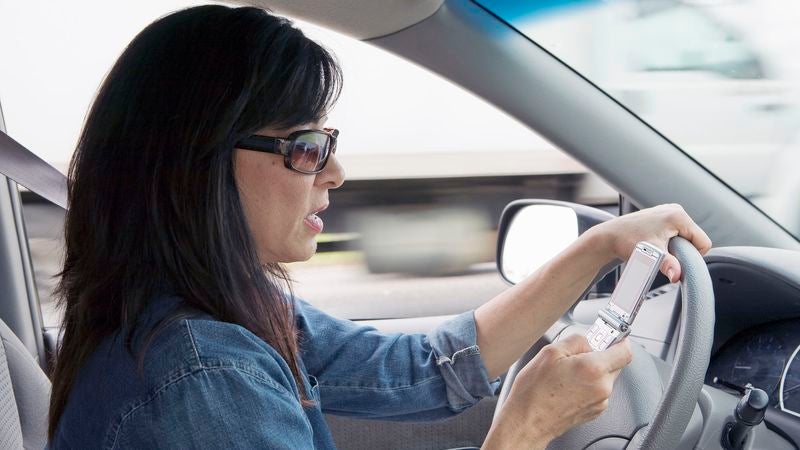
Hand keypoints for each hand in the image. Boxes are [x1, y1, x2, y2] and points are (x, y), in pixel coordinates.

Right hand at [483, 335, 632, 448]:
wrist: (527, 421)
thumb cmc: (534, 392)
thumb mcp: (550, 352)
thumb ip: (577, 339)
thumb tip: (590, 338)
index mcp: (594, 369)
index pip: (625, 350)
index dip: (619, 340)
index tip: (610, 336)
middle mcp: (602, 387)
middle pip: (615, 363)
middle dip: (600, 355)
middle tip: (578, 355)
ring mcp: (600, 402)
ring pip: (605, 377)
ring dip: (592, 371)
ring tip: (567, 373)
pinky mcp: (595, 411)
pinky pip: (598, 390)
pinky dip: (587, 385)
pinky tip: (567, 385)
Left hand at [587, 204, 711, 282]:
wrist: (609, 236)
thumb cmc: (627, 242)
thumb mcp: (651, 255)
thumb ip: (667, 265)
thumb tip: (676, 276)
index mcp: (678, 216)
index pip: (703, 242)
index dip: (693, 257)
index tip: (675, 261)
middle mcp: (675, 209)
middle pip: (694, 239)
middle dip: (683, 251)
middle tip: (664, 255)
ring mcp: (668, 210)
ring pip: (685, 236)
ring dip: (676, 247)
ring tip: (657, 249)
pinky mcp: (661, 215)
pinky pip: (676, 232)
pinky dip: (669, 241)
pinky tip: (655, 244)